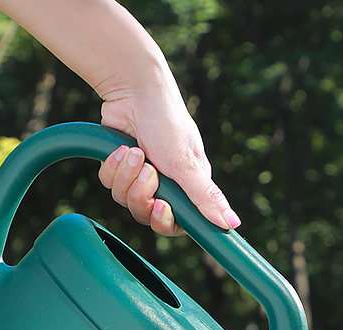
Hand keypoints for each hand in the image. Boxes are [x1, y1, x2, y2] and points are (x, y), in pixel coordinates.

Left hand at [97, 96, 240, 236]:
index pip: (176, 224)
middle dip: (142, 194)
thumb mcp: (188, 165)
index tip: (160, 206)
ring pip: (124, 199)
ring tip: (134, 151)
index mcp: (187, 189)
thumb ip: (206, 198)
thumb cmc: (168, 124)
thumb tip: (232, 223)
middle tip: (148, 171)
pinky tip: (120, 148)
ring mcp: (139, 177)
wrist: (134, 91)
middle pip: (145, 214)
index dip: (164, 221)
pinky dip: (113, 166)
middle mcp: (165, 186)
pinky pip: (109, 183)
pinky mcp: (119, 167)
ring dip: (126, 176)